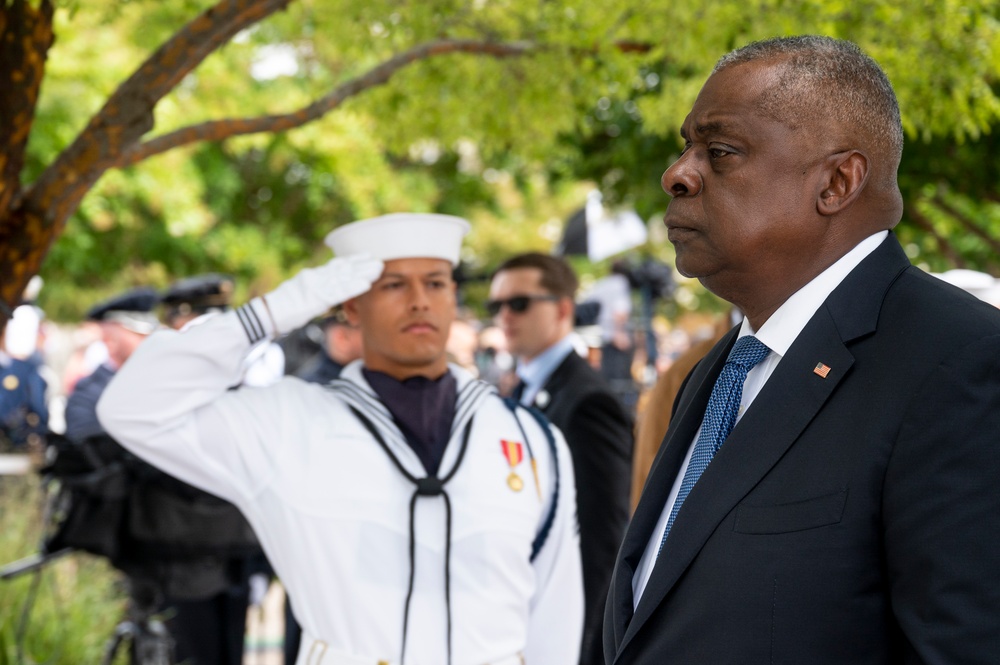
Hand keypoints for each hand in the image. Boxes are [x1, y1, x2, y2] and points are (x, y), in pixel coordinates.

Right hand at [264, 254, 382, 333]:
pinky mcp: (314, 298)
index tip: (367, 256)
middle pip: (342, 269)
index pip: (335, 266)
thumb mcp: (302, 298)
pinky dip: (352, 287)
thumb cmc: (283, 311)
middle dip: (361, 264)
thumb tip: (326, 293)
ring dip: (361, 273)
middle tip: (379, 260)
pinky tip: (365, 284)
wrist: (266, 316)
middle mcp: (314, 278)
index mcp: (311, 277)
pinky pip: (336, 292)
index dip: (352, 261)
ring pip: (342, 277)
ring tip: (378, 269)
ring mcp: (314, 286)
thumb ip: (316, 292)